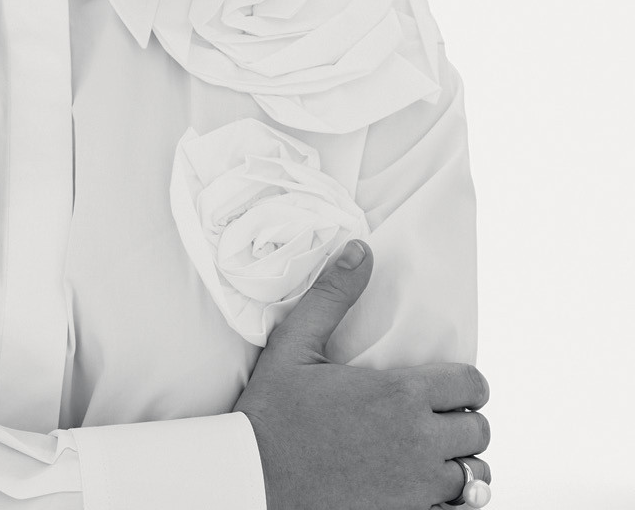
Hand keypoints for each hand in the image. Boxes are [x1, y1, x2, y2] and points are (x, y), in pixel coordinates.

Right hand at [233, 240, 491, 509]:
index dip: (465, 383)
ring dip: (461, 463)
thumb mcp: (294, 345)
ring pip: (476, 478)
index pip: (473, 385)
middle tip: (436, 417)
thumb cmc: (272, 413)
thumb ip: (332, 296)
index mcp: (400, 394)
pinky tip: (422, 488)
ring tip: (433, 453)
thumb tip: (361, 249)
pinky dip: (448, 500)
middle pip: (480, 431)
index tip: (444, 385)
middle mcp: (418, 442)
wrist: (253, 480)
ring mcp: (416, 488)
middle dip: (464, 420)